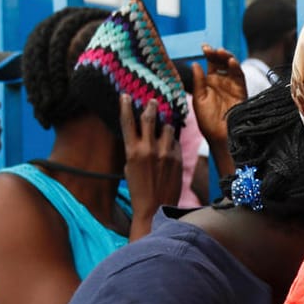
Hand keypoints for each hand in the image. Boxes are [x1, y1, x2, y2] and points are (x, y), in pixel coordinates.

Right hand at [118, 98, 181, 238]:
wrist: (155, 208)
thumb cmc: (139, 189)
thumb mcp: (129, 167)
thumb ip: (135, 149)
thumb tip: (141, 135)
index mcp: (132, 151)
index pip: (127, 122)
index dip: (125, 106)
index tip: (125, 95)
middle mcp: (149, 149)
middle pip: (150, 118)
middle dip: (151, 106)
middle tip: (153, 100)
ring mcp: (166, 153)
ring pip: (168, 128)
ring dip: (165, 126)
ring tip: (164, 127)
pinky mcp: (178, 159)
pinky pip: (176, 143)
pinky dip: (173, 142)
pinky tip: (170, 148)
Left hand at [191, 47, 248, 147]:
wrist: (221, 137)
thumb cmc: (208, 122)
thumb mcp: (199, 100)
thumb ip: (198, 81)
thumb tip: (195, 63)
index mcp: (210, 83)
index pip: (211, 64)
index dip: (209, 54)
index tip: (204, 47)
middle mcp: (222, 82)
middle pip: (222, 62)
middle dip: (218, 54)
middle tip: (213, 50)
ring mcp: (232, 86)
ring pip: (232, 67)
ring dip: (228, 58)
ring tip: (222, 53)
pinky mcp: (241, 92)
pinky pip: (240, 78)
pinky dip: (236, 69)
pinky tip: (231, 62)